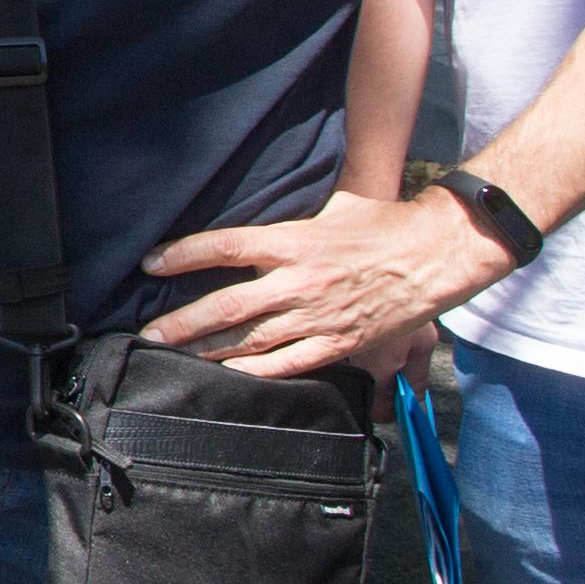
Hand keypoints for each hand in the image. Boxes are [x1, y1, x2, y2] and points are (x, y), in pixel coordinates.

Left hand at [146, 185, 505, 380]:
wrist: (436, 255)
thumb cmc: (384, 225)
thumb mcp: (334, 206)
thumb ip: (294, 218)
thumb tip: (265, 216)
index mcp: (294, 240)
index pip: (225, 246)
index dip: (183, 255)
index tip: (150, 263)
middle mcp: (299, 281)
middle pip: (227, 305)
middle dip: (182, 322)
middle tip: (149, 332)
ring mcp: (317, 316)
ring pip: (250, 340)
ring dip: (208, 349)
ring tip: (175, 355)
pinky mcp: (337, 343)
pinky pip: (288, 363)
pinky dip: (254, 373)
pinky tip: (227, 376)